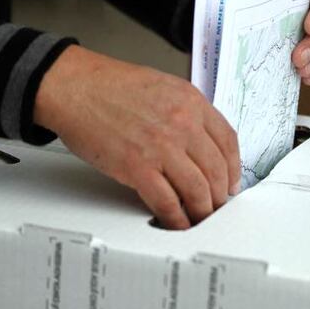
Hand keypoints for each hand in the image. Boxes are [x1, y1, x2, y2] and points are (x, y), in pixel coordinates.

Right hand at [34, 45, 239, 228]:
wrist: (75, 87)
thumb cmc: (109, 86)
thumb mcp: (163, 86)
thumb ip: (186, 111)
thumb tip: (201, 142)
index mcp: (191, 102)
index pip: (228, 141)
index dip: (234, 168)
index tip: (231, 181)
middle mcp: (182, 124)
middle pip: (217, 170)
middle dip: (220, 194)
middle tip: (218, 205)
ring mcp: (162, 147)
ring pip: (198, 190)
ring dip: (202, 210)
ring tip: (200, 217)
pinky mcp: (138, 168)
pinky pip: (168, 202)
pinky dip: (176, 218)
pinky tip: (177, 222)